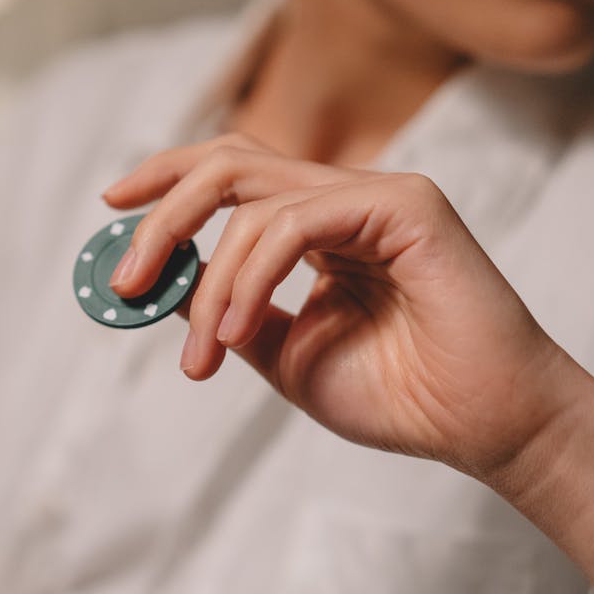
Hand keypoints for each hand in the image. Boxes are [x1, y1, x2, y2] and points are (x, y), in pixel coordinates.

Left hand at [103, 133, 593, 484]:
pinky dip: (250, 277)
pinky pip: (296, 223)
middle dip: (163, 215)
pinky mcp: (406, 204)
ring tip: (201, 354)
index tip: (110, 207)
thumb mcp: (283, 353)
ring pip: (253, 200)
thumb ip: (226, 309)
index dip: (165, 179)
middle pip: (228, 164)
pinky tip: (237, 329)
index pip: (231, 174)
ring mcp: (377, 194)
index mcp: (319, 223)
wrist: (483, 429)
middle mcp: (345, 197)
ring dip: (209, 280)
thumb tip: (163, 279)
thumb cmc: (398, 396)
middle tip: (126, 277)